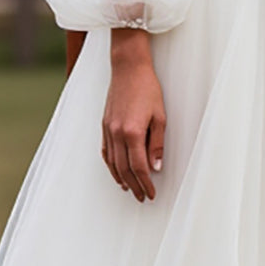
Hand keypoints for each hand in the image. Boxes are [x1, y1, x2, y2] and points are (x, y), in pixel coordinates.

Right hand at [102, 31, 166, 201]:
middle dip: (134, 186)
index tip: (151, 193)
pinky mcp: (104, 125)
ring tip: (129, 189)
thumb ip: (157, 144)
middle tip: (141, 197)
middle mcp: (117, 134)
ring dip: (121, 178)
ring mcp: (108, 130)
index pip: (139, 167)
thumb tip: (156, 167)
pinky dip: (110, 165)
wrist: (128, 68)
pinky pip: (105, 151)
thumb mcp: (160, 116)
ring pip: (112, 162)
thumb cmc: (147, 89)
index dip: (145, 183)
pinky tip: (116, 172)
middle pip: (124, 169)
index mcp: (132, 132)